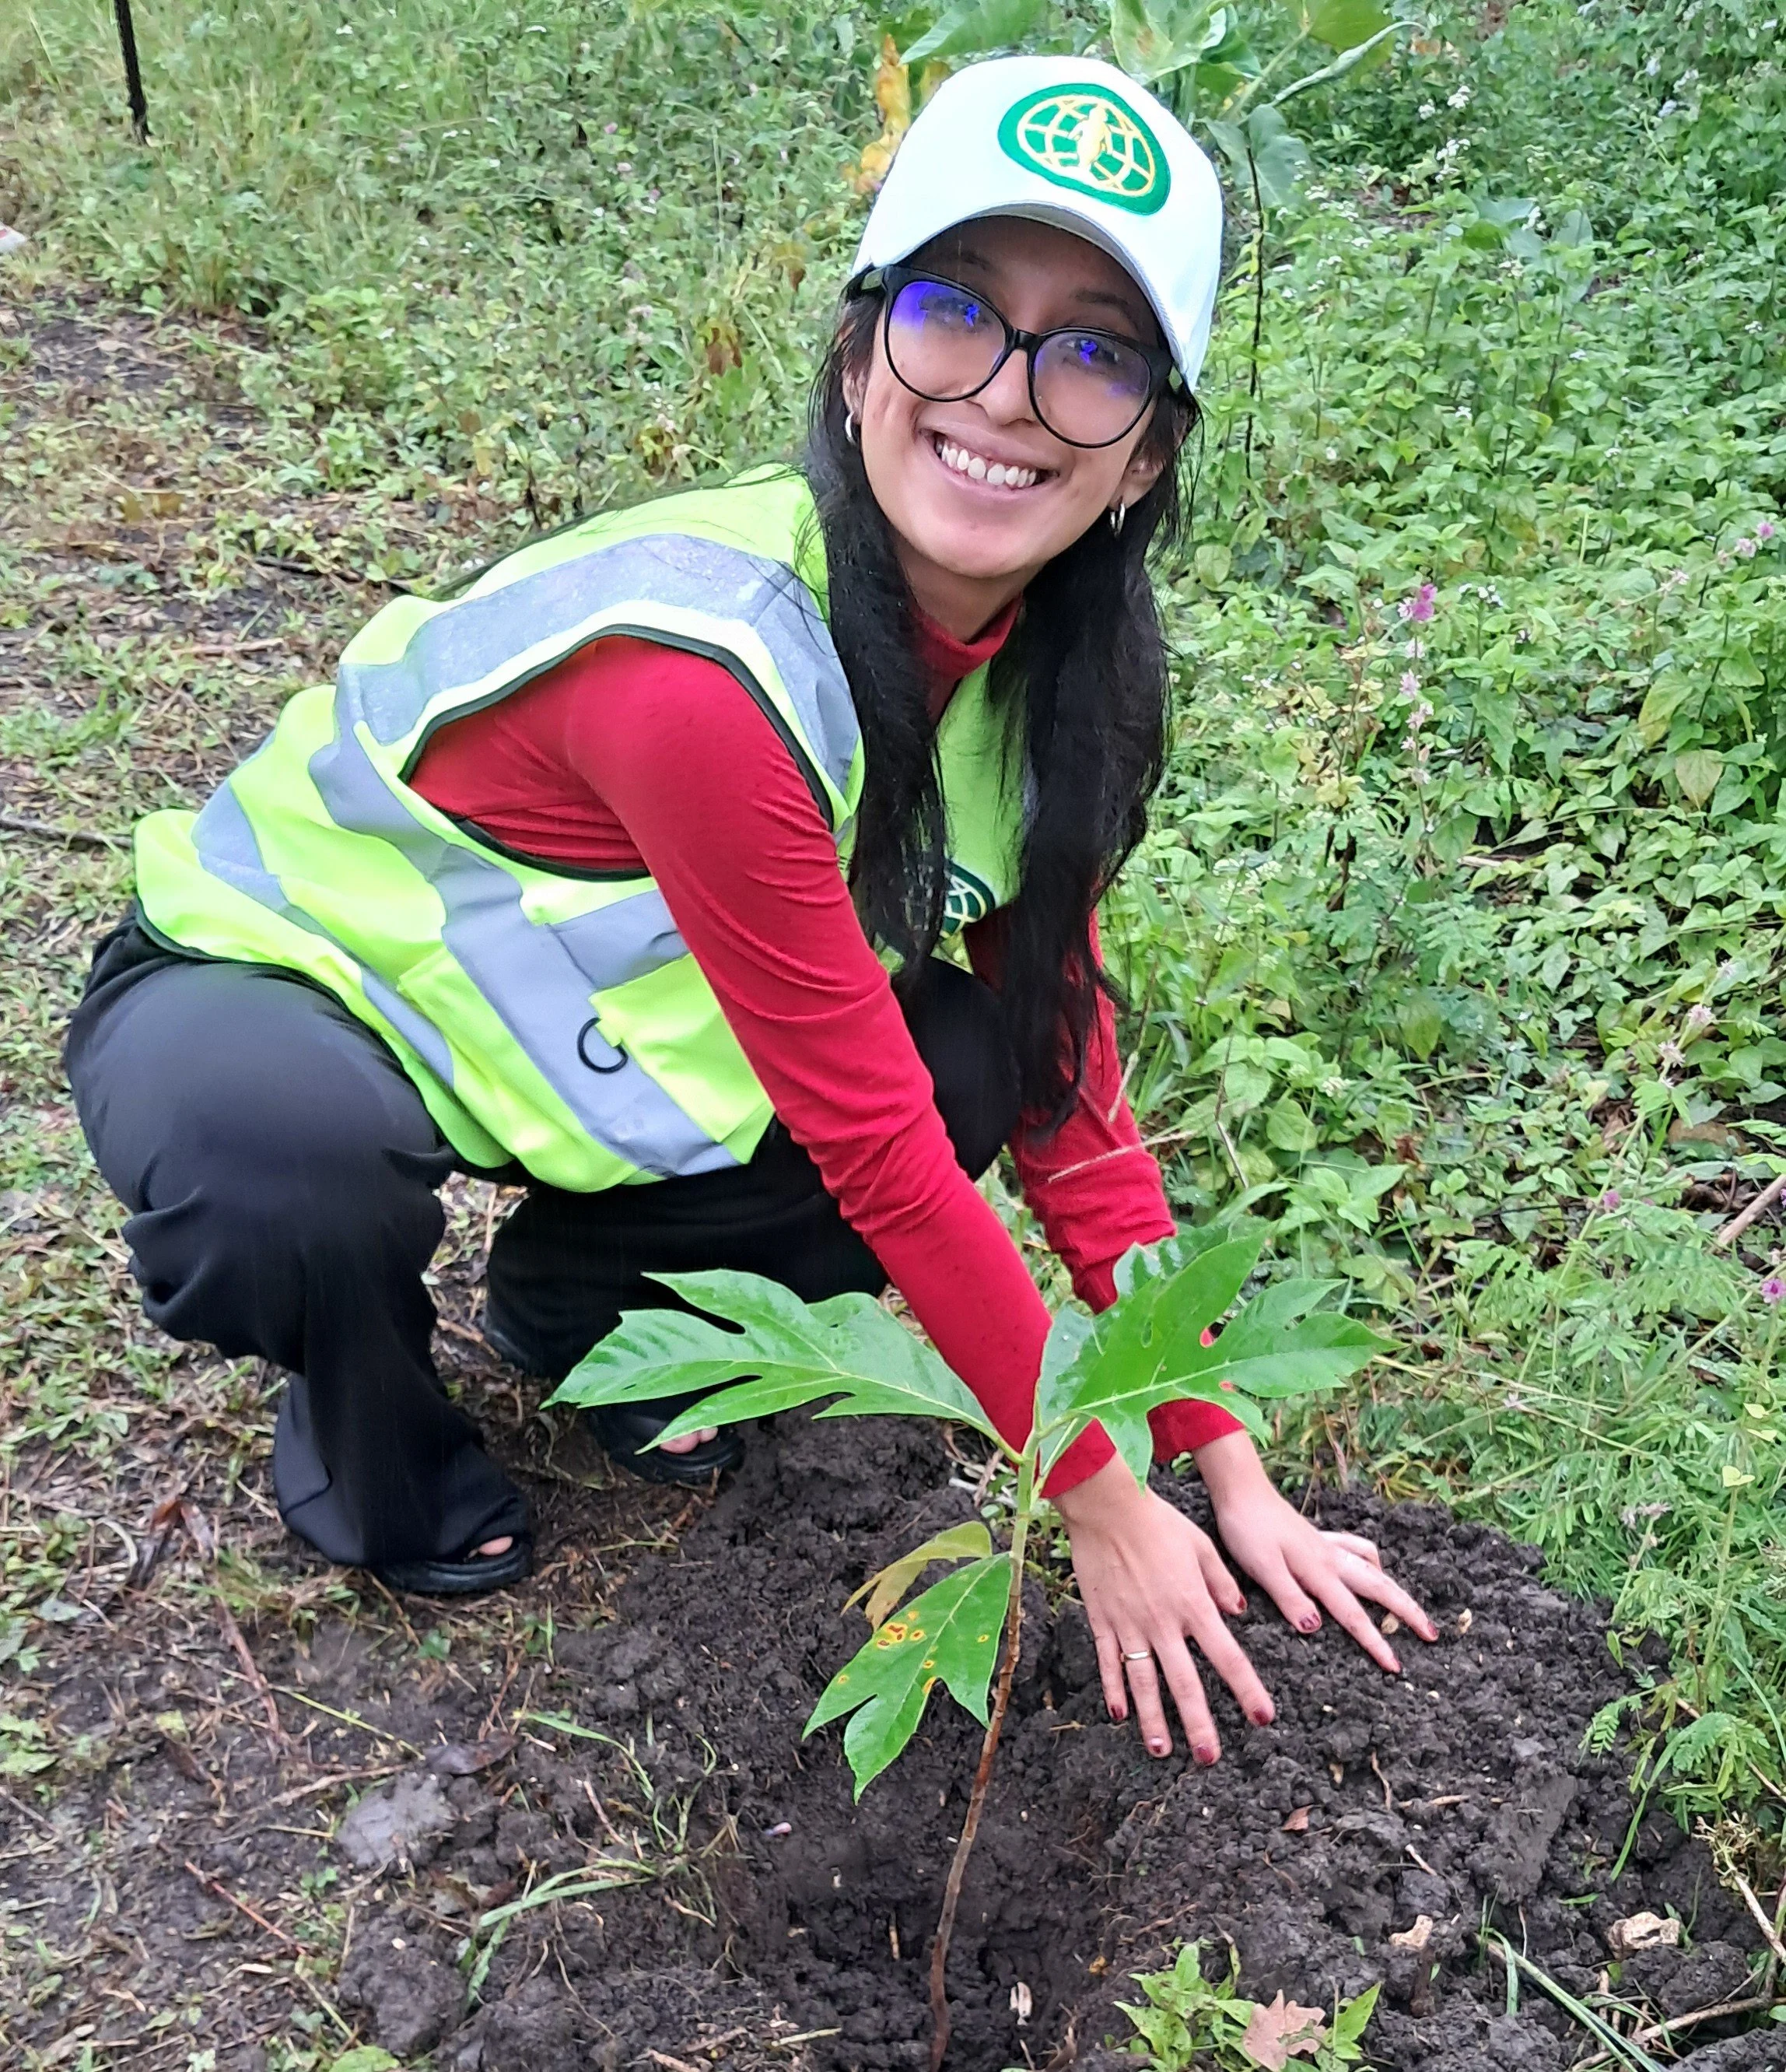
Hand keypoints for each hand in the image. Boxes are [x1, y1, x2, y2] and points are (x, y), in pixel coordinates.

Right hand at [1054, 1453, 1275, 1764]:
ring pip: (1144, 1682)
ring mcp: (1130, 1625)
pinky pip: (1109, 1661)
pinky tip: (1119, 1714)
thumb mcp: (1202, 1546)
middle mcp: (1164, 1623)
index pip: (1228, 1657)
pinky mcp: (1103, 1620)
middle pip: (1185, 1683)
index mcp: (1194, 1605)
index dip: (1247, 1690)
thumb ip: (1221, 1582)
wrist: (1107, 1508)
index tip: (1263, 1717)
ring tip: (1162, 1750)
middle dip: (1199, 1724)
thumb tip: (1238, 1612)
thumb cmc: (1159, 1522)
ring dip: (1153, 1719)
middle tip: (1209, 1757)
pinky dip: (1113, 1689)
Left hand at [1196, 1430, 1437, 1675]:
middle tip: (1432, 1634)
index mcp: (1318, 1571)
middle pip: (1379, 1587)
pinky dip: (1371, 1560)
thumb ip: (1289, 1596)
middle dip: (1407, 1611)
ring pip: (1372, 1568)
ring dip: (1393, 1588)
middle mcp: (1330, 1558)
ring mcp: (1326, 1546)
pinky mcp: (1317, 1537)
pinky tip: (1371, 1566)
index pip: (1352, 1614)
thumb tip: (1316, 1626)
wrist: (1241, 1490)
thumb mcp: (1262, 1567)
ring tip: (1407, 1606)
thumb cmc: (1247, 1528)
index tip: (1396, 1666)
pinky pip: (1355, 1548)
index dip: (1375, 1642)